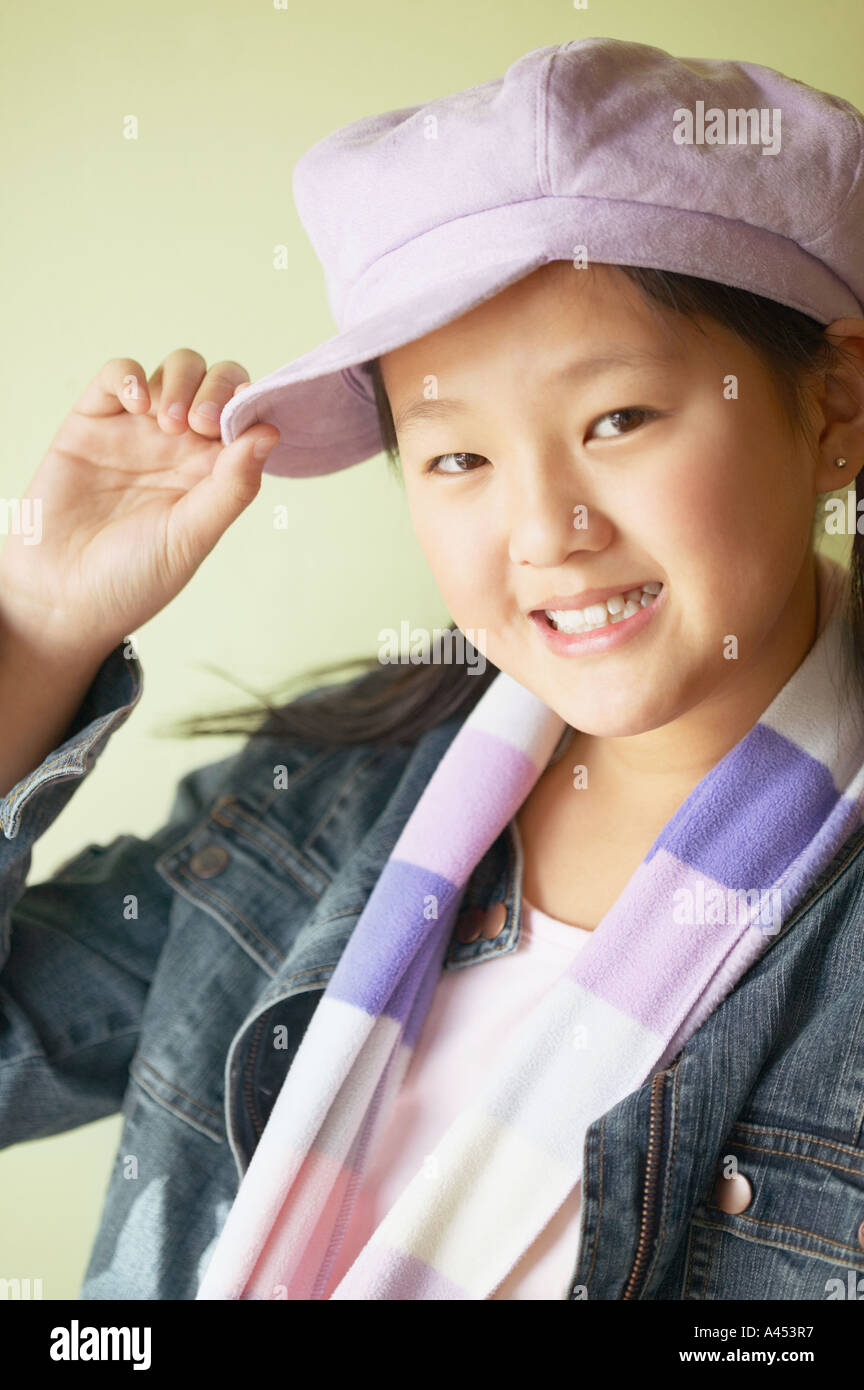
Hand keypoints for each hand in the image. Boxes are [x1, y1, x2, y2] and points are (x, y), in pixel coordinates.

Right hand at [0, 348, 278, 654]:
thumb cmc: (133, 578)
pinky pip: (118, 374)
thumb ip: (233, 486)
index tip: (245, 419)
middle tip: (201, 424)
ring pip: (175, 370)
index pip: (246, 417)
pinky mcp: (93, 420)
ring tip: (169, 423)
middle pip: (216, 382)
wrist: (62, 597)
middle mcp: (181, 446)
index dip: (252, 406)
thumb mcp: (193, 536)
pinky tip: (138, 403)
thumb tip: (270, 434)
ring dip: (181, 382)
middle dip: (218, 388)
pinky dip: (132, 375)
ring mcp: (138, 430)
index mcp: (214, 474)